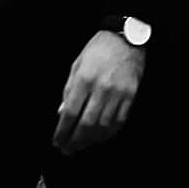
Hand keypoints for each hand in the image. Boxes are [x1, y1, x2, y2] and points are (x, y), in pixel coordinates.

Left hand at [51, 26, 146, 155]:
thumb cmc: (99, 49)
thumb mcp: (77, 65)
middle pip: (86, 124)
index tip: (58, 140)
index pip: (70, 113)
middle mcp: (101, 88)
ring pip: (103, 126)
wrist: (127, 38)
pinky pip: (119, 121)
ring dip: (91, 139)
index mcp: (84, 79)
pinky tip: (100, 136)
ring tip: (82, 144)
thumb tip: (62, 113)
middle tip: (68, 149)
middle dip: (75, 140)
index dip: (62, 131)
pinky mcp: (130, 96)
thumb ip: (69, 90)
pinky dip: (108, 132)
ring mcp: (118, 93)